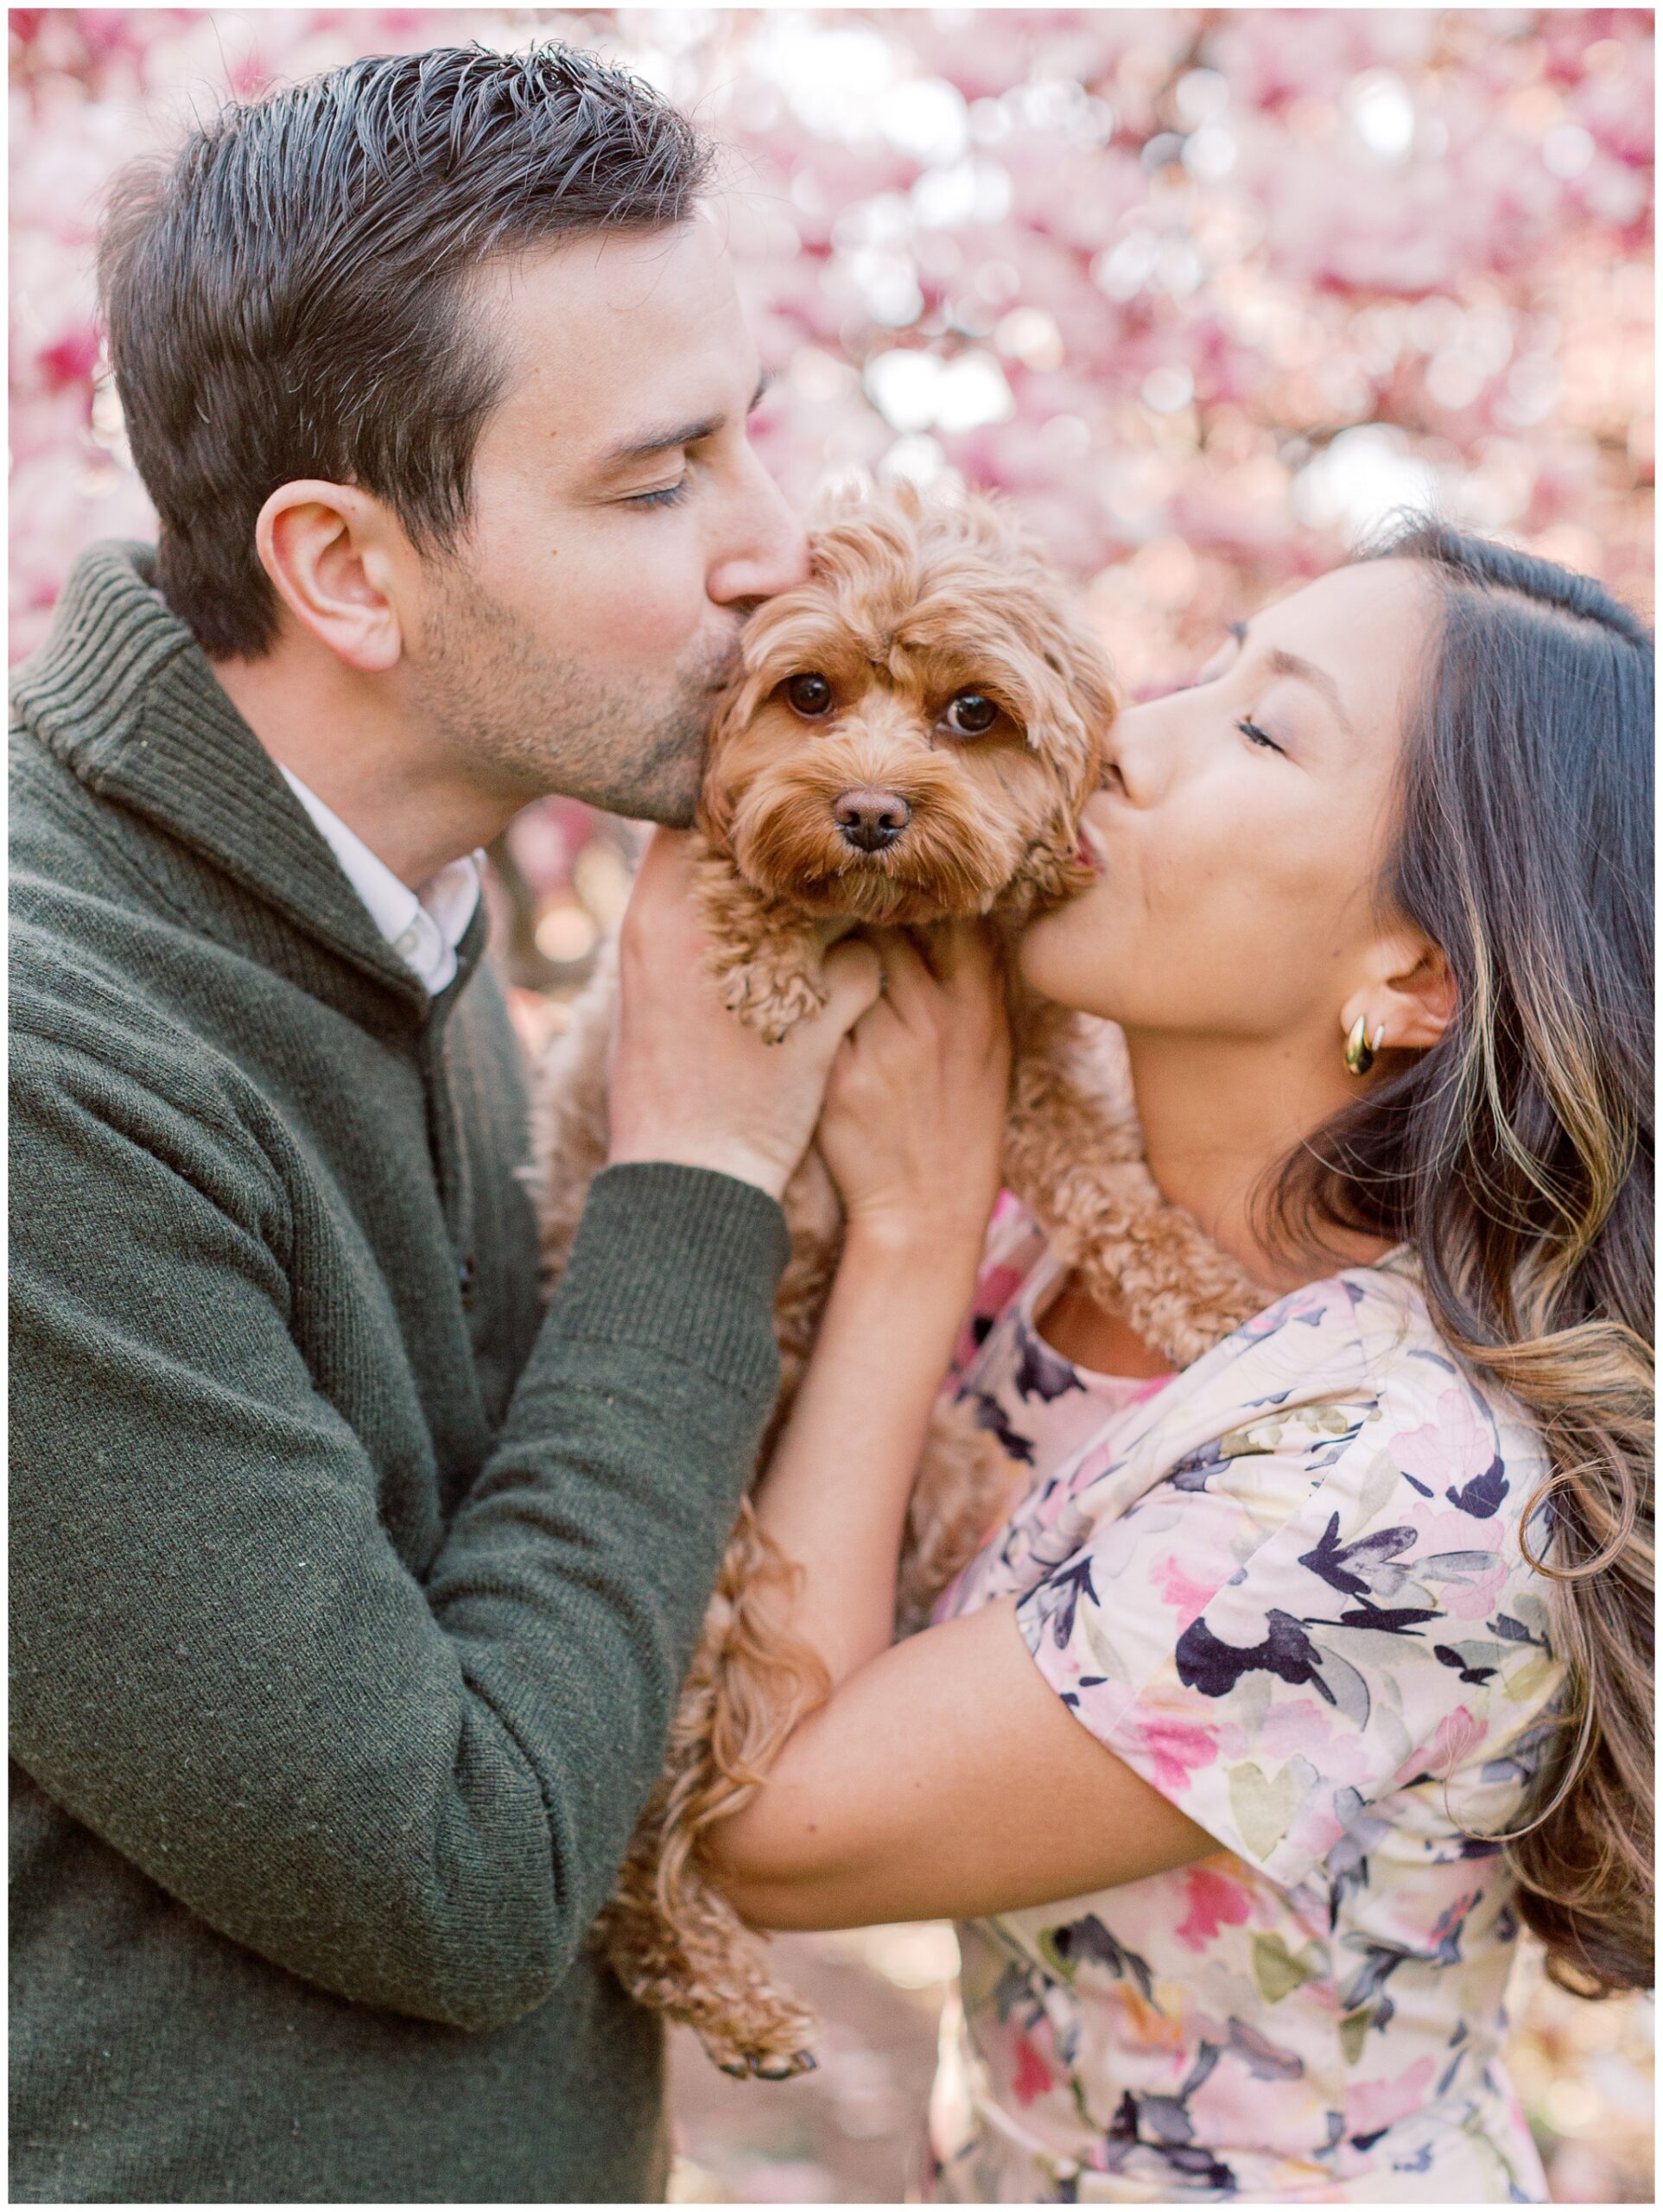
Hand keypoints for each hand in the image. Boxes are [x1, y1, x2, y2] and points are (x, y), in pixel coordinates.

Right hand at [607, 830, 881, 1201]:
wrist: (687, 1179)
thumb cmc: (660, 1087)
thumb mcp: (644, 989)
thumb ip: (668, 925)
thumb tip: (691, 872)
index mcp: (652, 922)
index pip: (693, 821)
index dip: (733, 815)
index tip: (758, 824)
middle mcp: (705, 936)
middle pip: (768, 845)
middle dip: (797, 849)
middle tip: (820, 854)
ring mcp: (764, 976)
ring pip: (826, 897)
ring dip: (842, 905)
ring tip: (851, 913)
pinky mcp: (819, 1025)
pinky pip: (863, 963)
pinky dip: (867, 971)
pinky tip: (857, 989)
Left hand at [817, 922, 1009, 1258]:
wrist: (926, 1205)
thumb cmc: (958, 1123)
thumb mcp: (988, 1050)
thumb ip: (969, 983)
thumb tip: (946, 914)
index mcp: (977, 1007)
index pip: (950, 917)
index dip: (918, 896)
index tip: (894, 887)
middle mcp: (935, 1018)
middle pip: (886, 930)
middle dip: (860, 917)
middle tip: (835, 909)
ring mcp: (886, 1044)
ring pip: (845, 963)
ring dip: (828, 954)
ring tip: (813, 953)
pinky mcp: (841, 1072)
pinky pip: (816, 1011)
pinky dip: (805, 1001)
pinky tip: (797, 1004)